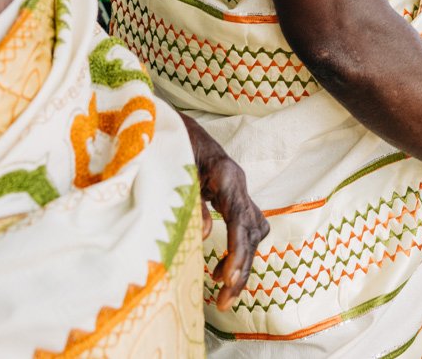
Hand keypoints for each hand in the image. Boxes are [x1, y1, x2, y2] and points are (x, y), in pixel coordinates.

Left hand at [183, 117, 270, 310]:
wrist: (168, 121)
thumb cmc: (168, 141)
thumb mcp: (175, 169)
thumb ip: (191, 201)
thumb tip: (205, 235)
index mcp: (226, 175)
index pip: (240, 218)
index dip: (237, 251)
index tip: (228, 279)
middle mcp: (237, 183)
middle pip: (252, 230)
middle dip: (242, 268)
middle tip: (225, 300)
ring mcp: (237, 189)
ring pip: (253, 231)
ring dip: (242, 264)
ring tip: (224, 295)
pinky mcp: (231, 197)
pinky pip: (245, 228)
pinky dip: (237, 252)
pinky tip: (220, 272)